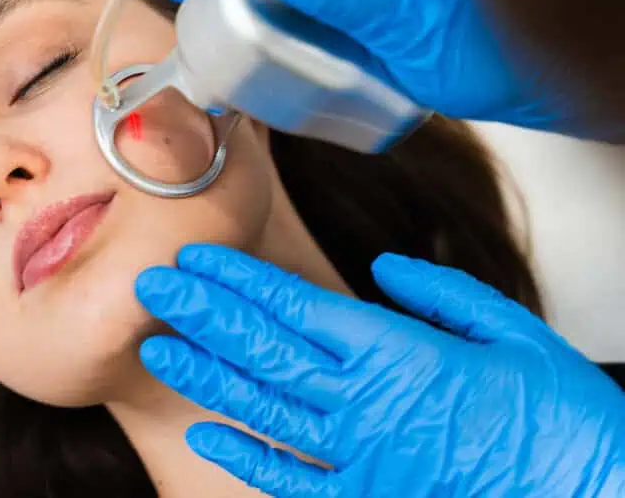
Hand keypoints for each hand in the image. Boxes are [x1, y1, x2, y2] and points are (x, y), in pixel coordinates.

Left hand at [135, 244, 624, 496]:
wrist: (592, 497)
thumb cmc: (560, 419)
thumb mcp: (511, 332)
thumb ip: (441, 294)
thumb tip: (383, 269)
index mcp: (396, 351)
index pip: (293, 305)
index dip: (237, 279)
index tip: (196, 258)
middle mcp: (363, 399)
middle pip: (263, 348)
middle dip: (202, 313)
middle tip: (151, 285)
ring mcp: (358, 453)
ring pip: (262, 407)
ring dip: (205, 374)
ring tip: (157, 347)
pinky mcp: (366, 496)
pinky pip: (291, 476)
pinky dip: (246, 453)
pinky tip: (206, 429)